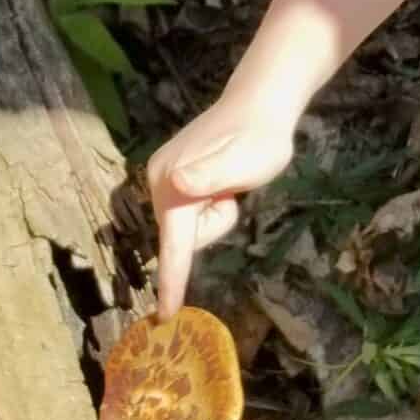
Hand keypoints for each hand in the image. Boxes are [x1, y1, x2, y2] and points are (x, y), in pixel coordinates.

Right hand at [147, 100, 295, 319]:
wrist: (261, 105)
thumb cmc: (260, 137)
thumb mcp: (244, 161)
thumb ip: (212, 177)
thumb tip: (177, 186)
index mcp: (174, 184)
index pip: (174, 244)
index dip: (172, 281)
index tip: (164, 315)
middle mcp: (159, 181)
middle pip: (181, 238)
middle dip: (211, 226)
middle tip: (233, 194)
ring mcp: (164, 178)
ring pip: (188, 228)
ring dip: (213, 216)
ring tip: (230, 186)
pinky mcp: (173, 178)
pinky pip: (190, 214)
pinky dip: (209, 207)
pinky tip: (222, 184)